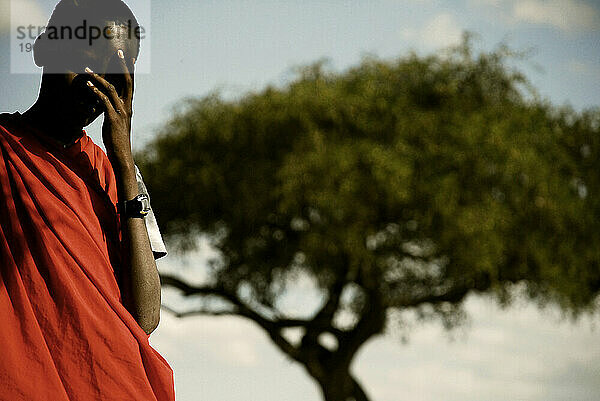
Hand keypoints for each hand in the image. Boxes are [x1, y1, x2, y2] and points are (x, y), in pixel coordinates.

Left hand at [85, 50, 135, 170]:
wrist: (122, 154)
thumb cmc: (117, 139)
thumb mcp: (116, 122)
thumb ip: (112, 110)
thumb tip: (104, 102)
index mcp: (129, 106)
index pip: (130, 84)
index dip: (129, 70)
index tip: (127, 57)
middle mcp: (127, 106)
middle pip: (126, 82)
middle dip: (122, 66)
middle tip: (118, 52)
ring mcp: (121, 112)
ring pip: (112, 89)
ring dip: (99, 78)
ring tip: (88, 69)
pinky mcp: (113, 119)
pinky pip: (104, 102)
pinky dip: (96, 92)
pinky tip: (88, 86)